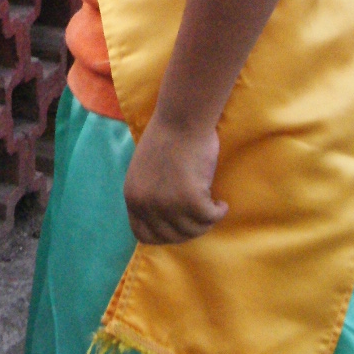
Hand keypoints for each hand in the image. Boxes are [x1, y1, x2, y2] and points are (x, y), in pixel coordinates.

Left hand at [122, 114, 226, 244]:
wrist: (182, 117)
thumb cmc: (168, 137)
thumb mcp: (145, 170)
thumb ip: (149, 194)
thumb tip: (165, 221)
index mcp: (132, 196)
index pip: (143, 235)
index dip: (164, 235)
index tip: (180, 226)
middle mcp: (146, 204)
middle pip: (172, 236)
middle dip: (190, 229)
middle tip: (202, 215)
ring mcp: (167, 204)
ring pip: (193, 230)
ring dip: (206, 221)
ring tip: (212, 205)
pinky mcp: (191, 199)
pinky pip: (210, 218)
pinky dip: (219, 212)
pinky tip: (221, 203)